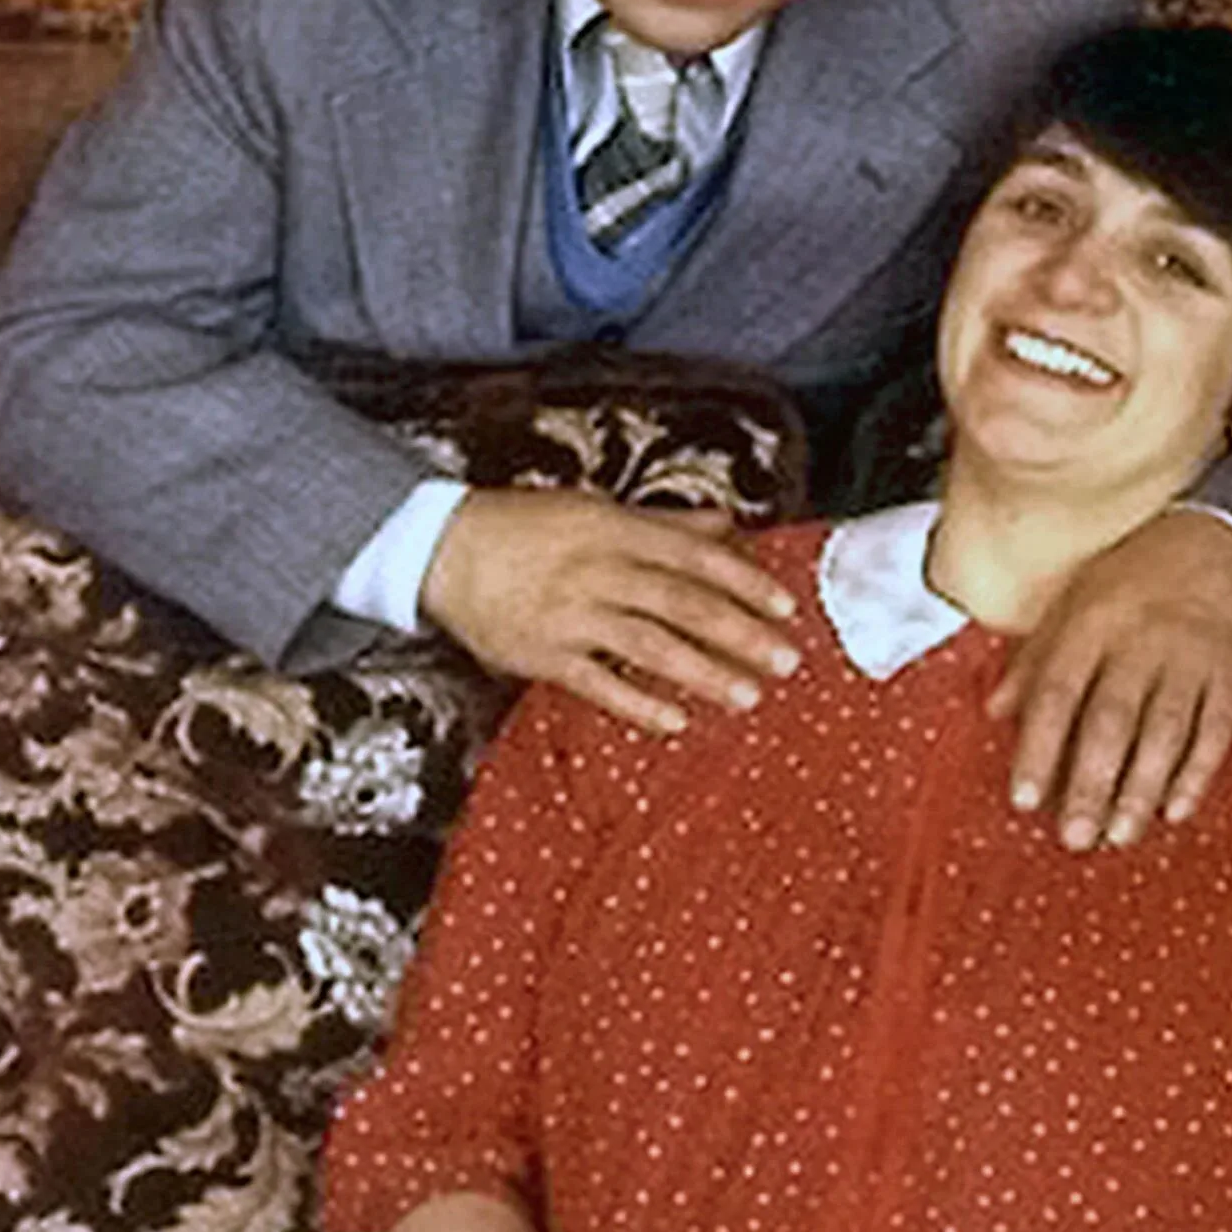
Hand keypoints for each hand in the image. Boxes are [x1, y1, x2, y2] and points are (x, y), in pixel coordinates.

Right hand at [419, 489, 798, 732]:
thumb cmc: (527, 526)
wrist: (443, 549)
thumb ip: (665, 524)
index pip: (694, 557)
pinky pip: (597, 683)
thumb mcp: (598, 511)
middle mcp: (597, 570)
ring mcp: (569, 614)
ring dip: (703, 671)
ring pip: (648, 645)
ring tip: (749, 695)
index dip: (745, 582)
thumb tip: (726, 525)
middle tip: (787, 659)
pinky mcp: (542, 654)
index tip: (788, 606)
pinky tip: (677, 721)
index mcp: (615, 530)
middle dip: (740, 632)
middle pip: (681, 603)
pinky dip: (638, 703)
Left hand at [989, 509, 1231, 847]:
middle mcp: (1141, 642)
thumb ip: (1036, 656)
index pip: (1057, 692)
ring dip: (1141, 790)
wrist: (1222, 537)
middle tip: (1073, 837)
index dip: (1038, 749)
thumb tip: (993, 710)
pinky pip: (1216, 732)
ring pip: (1164, 733)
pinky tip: (1176, 811)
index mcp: (1093, 623)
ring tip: (1119, 836)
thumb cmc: (1136, 574)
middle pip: (1111, 721)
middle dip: (1090, 784)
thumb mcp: (1076, 598)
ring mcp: (1192, 660)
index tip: (1024, 800)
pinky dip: (1197, 774)